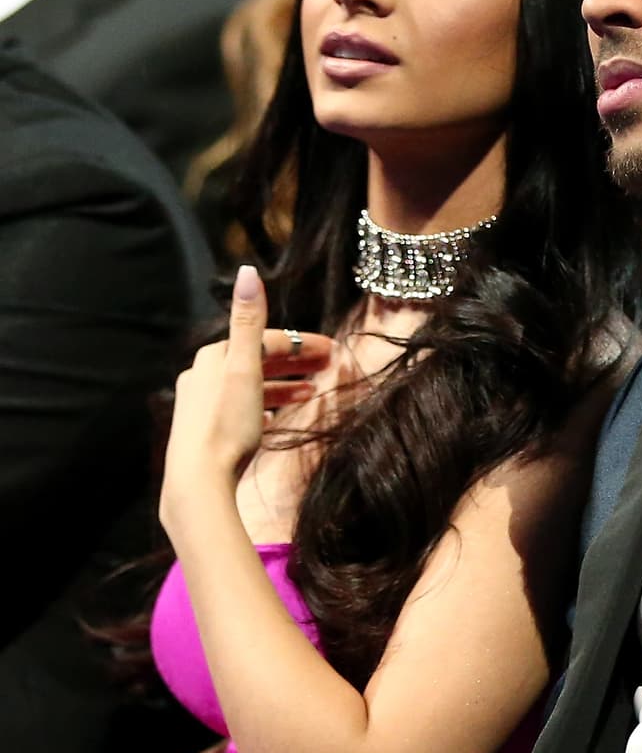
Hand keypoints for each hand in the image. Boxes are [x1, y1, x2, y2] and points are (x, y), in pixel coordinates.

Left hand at [159, 264, 329, 527]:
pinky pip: (242, 408)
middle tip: (327, 368)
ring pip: (249, 385)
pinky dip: (265, 405)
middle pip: (255, 360)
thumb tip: (247, 271)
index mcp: (212, 357)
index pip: (264, 340)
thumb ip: (248, 322)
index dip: (299, 342)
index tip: (331, 350)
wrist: (199, 482)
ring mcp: (201, 405)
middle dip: (293, 362)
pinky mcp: (205, 431)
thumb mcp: (244, 370)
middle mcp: (202, 376)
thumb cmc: (226, 426)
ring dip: (282, 385)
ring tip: (311, 393)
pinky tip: (278, 417)